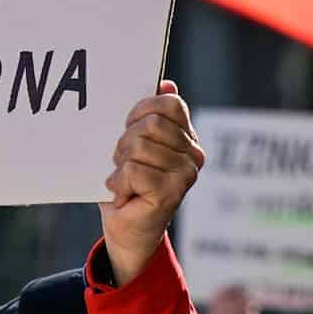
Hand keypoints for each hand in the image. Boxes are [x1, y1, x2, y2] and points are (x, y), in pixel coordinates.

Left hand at [98, 79, 204, 284]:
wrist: (125, 229)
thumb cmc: (128, 182)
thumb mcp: (134, 142)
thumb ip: (150, 114)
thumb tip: (166, 84)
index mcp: (186, 137)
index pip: (169, 103)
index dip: (140, 111)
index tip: (127, 127)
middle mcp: (193, 154)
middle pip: (151, 124)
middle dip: (126, 141)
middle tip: (122, 160)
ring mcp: (185, 174)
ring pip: (140, 146)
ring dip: (121, 163)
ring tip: (124, 178)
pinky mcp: (171, 193)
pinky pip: (134, 170)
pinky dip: (118, 182)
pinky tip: (122, 193)